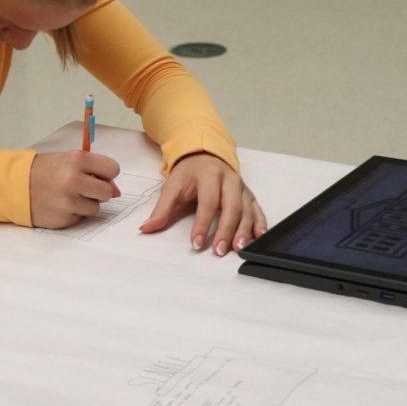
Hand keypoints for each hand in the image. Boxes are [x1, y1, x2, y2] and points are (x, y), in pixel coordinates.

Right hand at [30, 151, 120, 228]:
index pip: (113, 169)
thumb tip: (117, 192)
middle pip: (107, 192)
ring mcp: (68, 201)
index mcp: (77, 160)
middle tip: (83, 188)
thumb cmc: (45, 171)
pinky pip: (81, 218)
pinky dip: (73, 213)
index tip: (97, 176)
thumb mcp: (68, 160)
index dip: (107, 174)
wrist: (16, 186)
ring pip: (95, 208)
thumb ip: (94, 171)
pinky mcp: (64, 219)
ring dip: (85, 204)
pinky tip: (59, 205)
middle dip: (98, 191)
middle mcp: (74, 180)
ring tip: (67, 196)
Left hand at [139, 152, 266, 255]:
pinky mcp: (248, 195)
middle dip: (226, 230)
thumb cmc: (189, 173)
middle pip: (231, 207)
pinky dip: (260, 223)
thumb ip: (161, 209)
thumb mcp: (172, 186)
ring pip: (246, 210)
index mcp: (209, 175)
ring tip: (238, 249)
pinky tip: (259, 237)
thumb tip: (146, 228)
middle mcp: (229, 180)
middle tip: (219, 250)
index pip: (207, 202)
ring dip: (244, 231)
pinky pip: (257, 210)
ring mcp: (241, 187)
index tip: (196, 243)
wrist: (204, 154)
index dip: (202, 224)